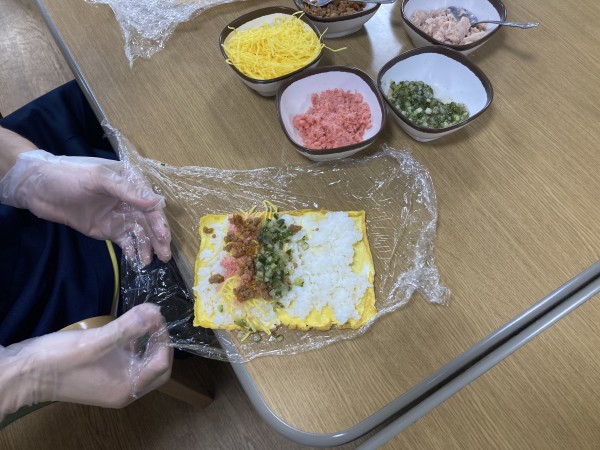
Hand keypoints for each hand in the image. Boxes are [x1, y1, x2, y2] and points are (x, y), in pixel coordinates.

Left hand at [0, 150, 170, 264]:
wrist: (36, 187)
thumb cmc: (68, 175)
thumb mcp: (98, 179)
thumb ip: (128, 191)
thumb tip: (156, 202)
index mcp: (131, 181)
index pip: (150, 203)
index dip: (158, 221)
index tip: (163, 237)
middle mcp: (129, 199)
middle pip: (148, 221)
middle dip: (157, 238)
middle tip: (164, 255)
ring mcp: (119, 215)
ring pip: (139, 233)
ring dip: (147, 246)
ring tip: (150, 262)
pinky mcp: (108, 229)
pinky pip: (125, 241)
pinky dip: (133, 250)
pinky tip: (137, 260)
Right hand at [0, 303, 171, 416]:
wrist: (23, 373)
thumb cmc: (59, 360)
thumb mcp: (96, 341)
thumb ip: (127, 328)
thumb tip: (154, 311)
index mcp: (127, 387)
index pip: (162, 365)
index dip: (163, 339)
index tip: (156, 316)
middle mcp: (124, 389)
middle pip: (157, 366)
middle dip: (159, 342)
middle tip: (154, 319)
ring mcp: (113, 382)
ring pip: (143, 361)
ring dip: (147, 341)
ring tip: (143, 318)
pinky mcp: (103, 374)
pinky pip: (127, 359)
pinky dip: (132, 343)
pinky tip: (127, 326)